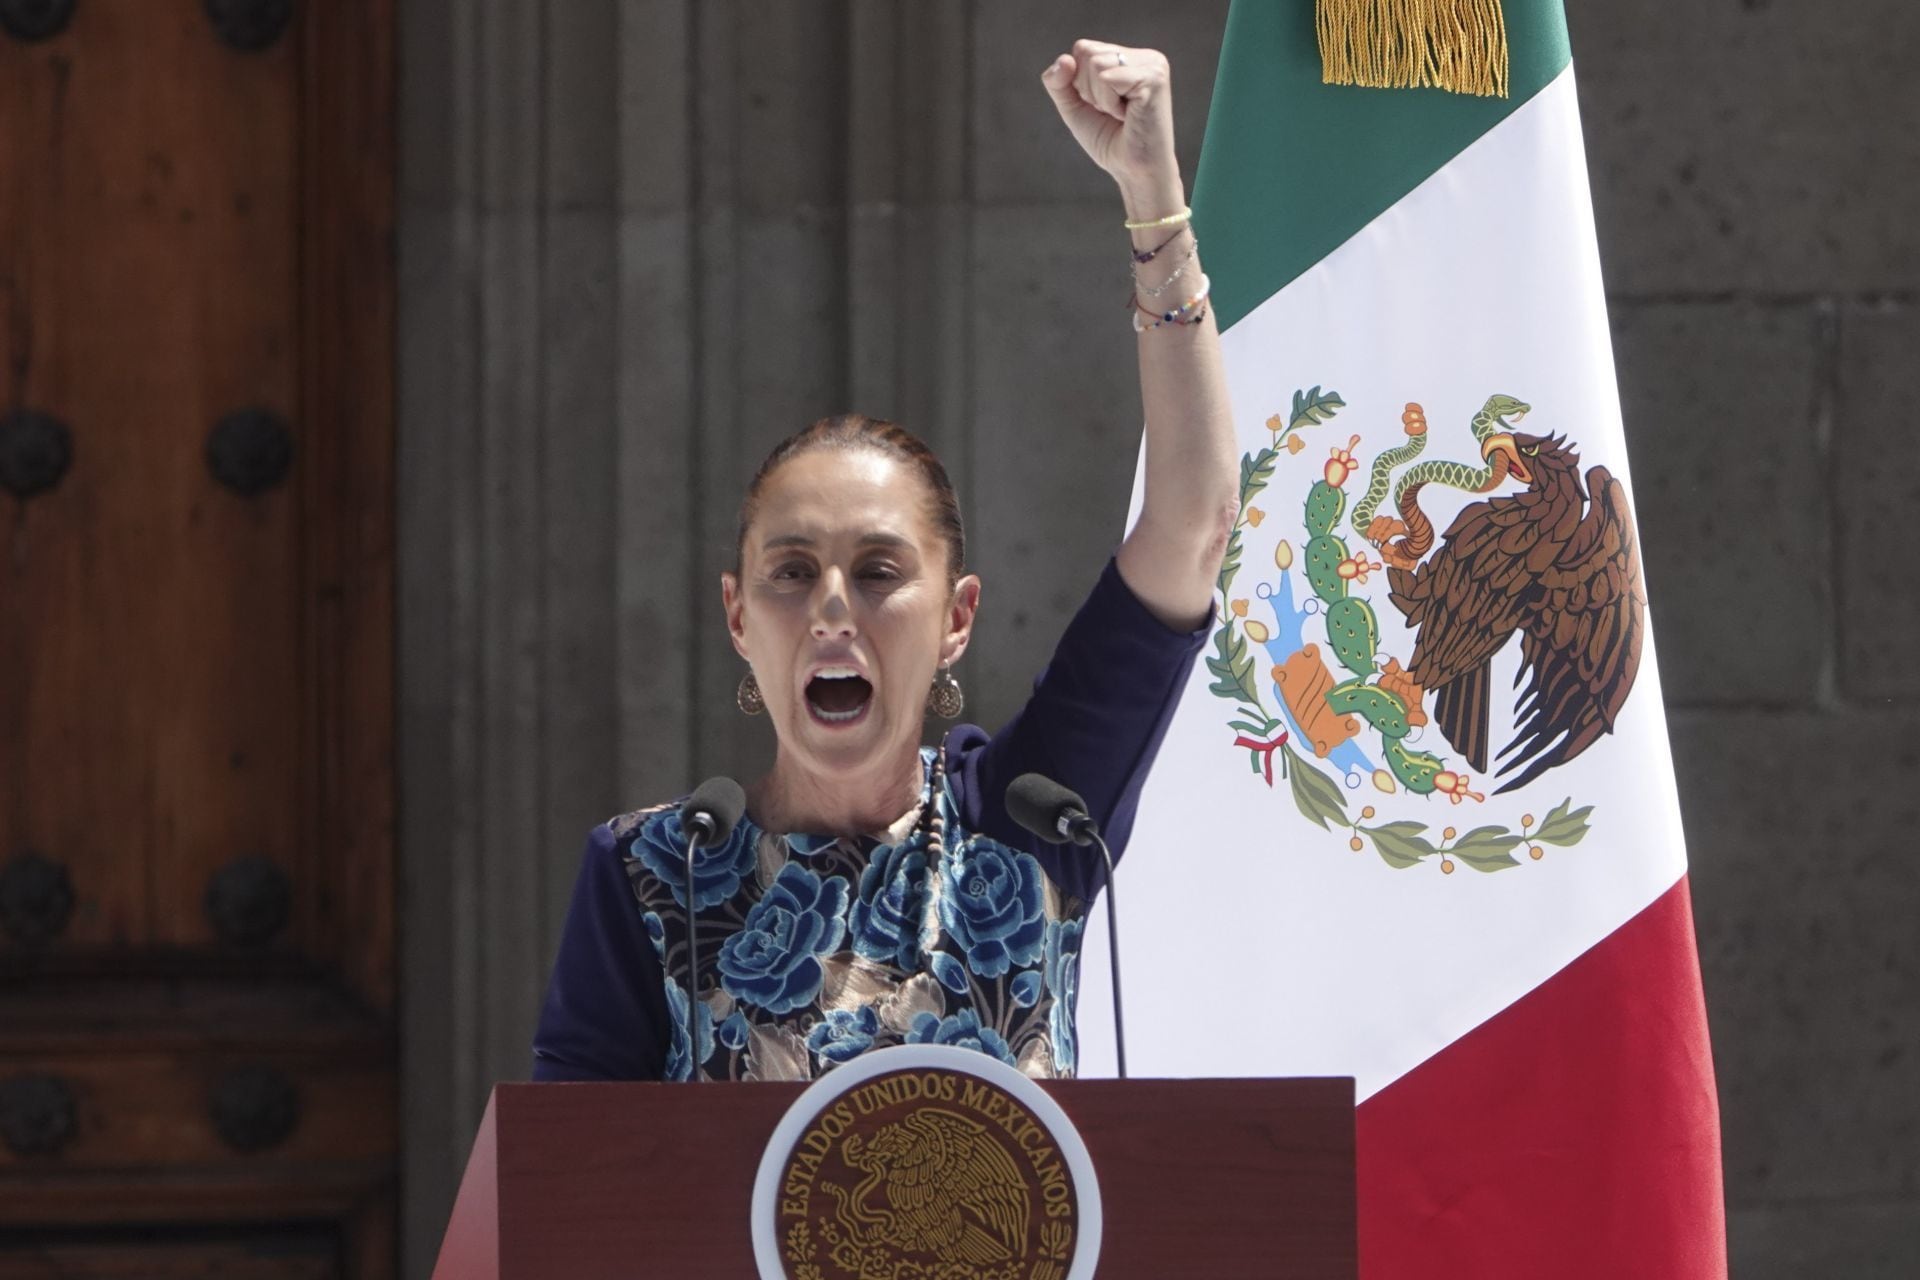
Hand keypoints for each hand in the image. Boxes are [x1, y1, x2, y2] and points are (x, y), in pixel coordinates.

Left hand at [1041, 39, 1181, 213]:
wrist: (1135, 172)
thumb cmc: (1110, 142)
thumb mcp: (1075, 107)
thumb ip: (1059, 82)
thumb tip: (1065, 59)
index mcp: (1130, 59)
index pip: (1083, 49)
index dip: (1080, 83)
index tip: (1103, 107)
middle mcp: (1145, 57)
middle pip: (1086, 52)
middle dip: (1088, 90)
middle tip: (1113, 113)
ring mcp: (1152, 64)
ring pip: (1095, 64)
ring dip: (1099, 99)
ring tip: (1122, 115)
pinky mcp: (1154, 77)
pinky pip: (1107, 78)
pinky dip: (1109, 103)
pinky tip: (1128, 116)